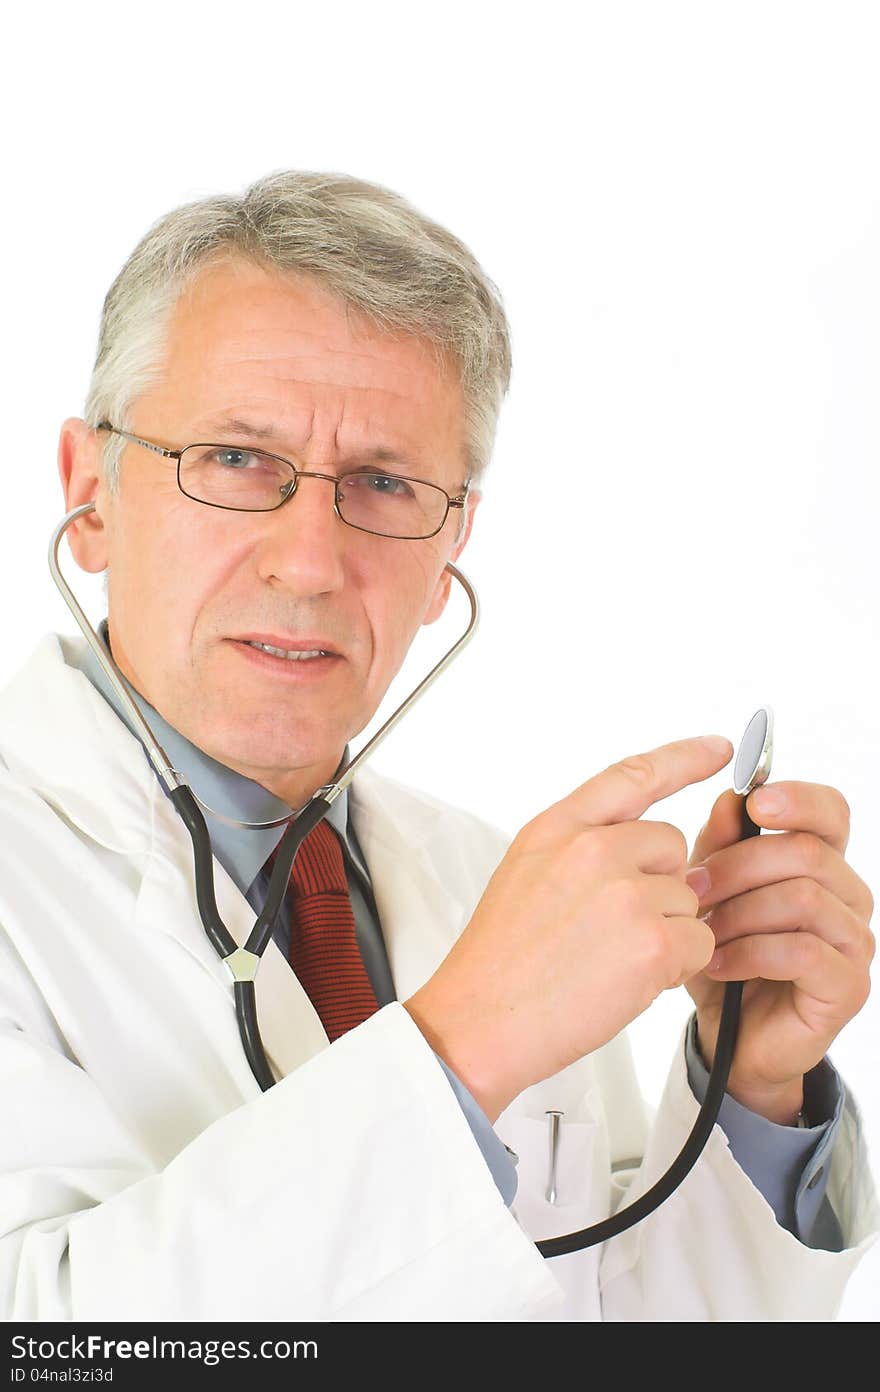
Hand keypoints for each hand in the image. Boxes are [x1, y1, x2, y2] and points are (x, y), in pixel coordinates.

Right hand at [404, 735, 731, 1122]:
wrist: (479, 1022)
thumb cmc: (500, 962)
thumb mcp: (526, 874)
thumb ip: (585, 850)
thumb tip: (653, 855)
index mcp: (557, 828)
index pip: (632, 776)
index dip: (683, 758)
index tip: (719, 748)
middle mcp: (592, 849)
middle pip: (671, 843)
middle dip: (659, 884)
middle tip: (612, 928)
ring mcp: (625, 893)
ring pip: (687, 898)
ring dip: (665, 930)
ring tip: (607, 960)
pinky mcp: (652, 941)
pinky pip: (699, 942)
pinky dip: (677, 966)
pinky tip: (628, 981)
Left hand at [685, 782, 874, 1123]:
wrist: (730, 1037)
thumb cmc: (725, 957)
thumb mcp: (710, 894)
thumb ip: (719, 846)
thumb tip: (729, 801)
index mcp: (821, 864)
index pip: (831, 812)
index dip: (798, 799)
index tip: (755, 802)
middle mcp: (847, 897)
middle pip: (806, 852)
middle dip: (739, 866)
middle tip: (694, 887)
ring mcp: (854, 942)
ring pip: (802, 898)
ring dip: (740, 913)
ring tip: (703, 933)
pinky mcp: (848, 985)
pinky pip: (802, 951)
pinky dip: (750, 954)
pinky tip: (719, 964)